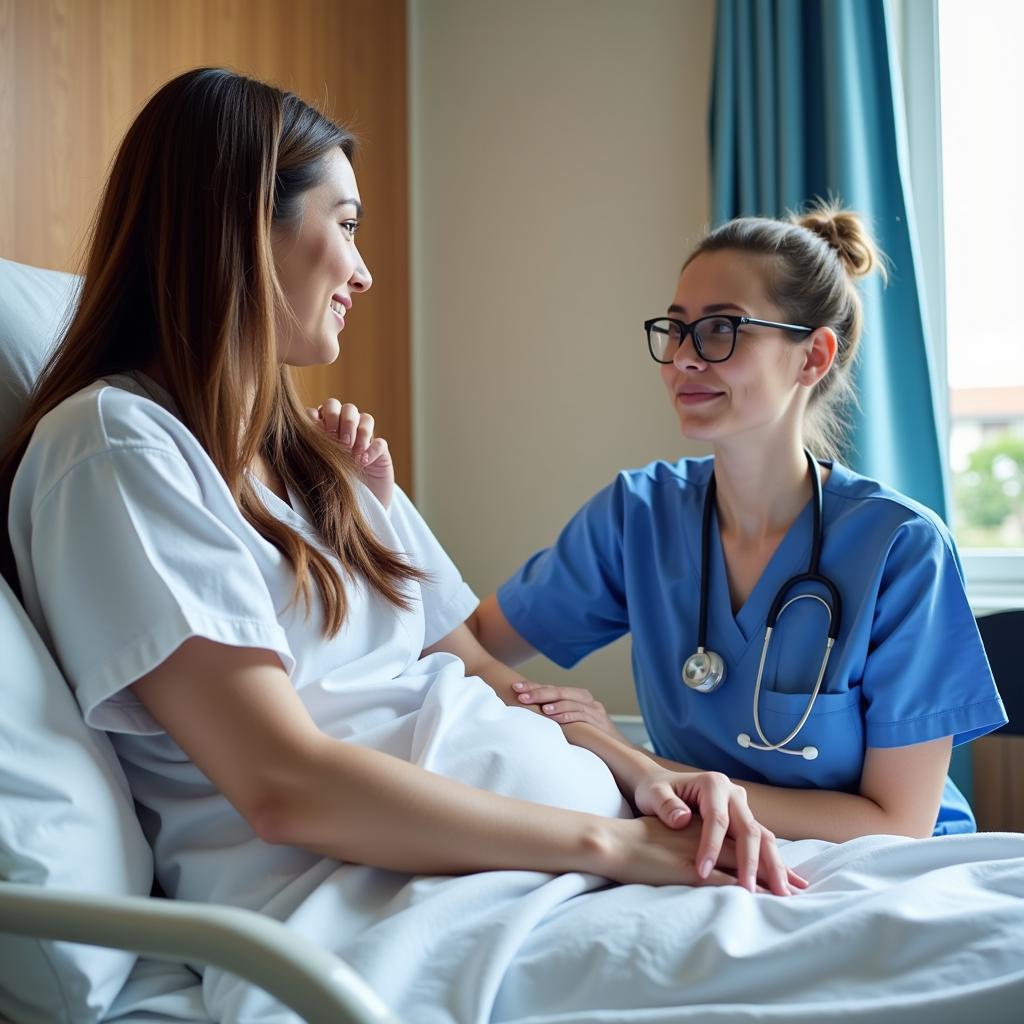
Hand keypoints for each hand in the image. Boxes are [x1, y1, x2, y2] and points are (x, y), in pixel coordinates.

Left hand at [308, 398, 393, 508]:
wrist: (352, 514)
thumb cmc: (327, 490)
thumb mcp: (315, 469)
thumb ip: (310, 450)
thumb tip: (299, 435)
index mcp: (324, 430)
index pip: (322, 410)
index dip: (321, 416)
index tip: (320, 433)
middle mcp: (344, 431)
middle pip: (345, 408)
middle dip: (343, 420)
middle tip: (341, 442)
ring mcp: (364, 440)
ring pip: (365, 418)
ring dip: (359, 432)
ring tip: (353, 454)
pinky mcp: (380, 453)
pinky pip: (380, 442)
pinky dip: (372, 449)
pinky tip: (363, 462)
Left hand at [511, 681, 629, 742]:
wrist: (617, 750)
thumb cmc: (588, 737)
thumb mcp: (569, 724)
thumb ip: (553, 717)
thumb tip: (524, 716)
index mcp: (575, 696)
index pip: (550, 688)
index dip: (532, 686)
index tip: (515, 687)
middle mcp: (585, 698)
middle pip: (559, 691)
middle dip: (539, 692)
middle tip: (521, 696)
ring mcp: (594, 708)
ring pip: (570, 701)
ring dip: (553, 703)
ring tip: (540, 707)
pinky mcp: (599, 721)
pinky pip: (582, 715)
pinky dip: (568, 715)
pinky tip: (555, 717)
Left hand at [632, 769, 806, 895]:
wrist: (661, 783)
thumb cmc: (655, 790)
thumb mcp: (652, 793)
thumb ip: (665, 804)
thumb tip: (682, 819)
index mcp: (713, 784)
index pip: (717, 819)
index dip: (711, 846)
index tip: (702, 872)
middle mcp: (733, 793)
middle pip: (749, 829)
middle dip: (753, 862)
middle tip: (753, 892)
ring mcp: (742, 807)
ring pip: (763, 836)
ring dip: (773, 866)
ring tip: (782, 894)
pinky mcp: (743, 821)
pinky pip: (761, 843)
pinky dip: (771, 863)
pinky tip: (780, 884)